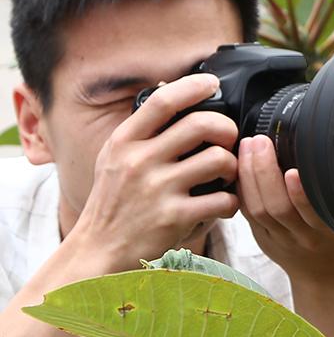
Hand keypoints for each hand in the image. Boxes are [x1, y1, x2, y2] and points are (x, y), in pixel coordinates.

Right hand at [71, 74, 239, 271]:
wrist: (98, 251)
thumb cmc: (113, 203)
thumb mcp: (114, 159)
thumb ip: (140, 131)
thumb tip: (167, 89)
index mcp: (124, 142)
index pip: (162, 101)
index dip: (193, 87)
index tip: (212, 85)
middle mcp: (139, 161)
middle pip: (201, 125)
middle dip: (226, 130)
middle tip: (228, 141)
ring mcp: (157, 189)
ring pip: (218, 160)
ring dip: (232, 167)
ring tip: (226, 176)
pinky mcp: (174, 218)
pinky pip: (222, 200)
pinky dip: (231, 202)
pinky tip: (223, 204)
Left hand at [236, 134, 333, 283]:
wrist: (324, 275)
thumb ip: (333, 194)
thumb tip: (320, 154)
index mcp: (326, 232)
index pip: (311, 213)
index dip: (299, 194)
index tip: (293, 170)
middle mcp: (301, 237)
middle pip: (277, 208)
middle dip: (265, 172)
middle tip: (260, 142)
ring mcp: (278, 239)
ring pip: (258, 210)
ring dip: (248, 175)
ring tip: (247, 147)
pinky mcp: (262, 239)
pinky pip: (247, 213)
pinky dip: (241, 189)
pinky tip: (239, 166)